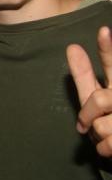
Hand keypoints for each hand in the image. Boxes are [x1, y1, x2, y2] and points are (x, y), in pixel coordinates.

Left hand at [66, 26, 111, 156]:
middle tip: (87, 124)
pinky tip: (111, 147)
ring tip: (109, 136)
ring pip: (100, 127)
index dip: (108, 49)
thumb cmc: (110, 120)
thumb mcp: (94, 97)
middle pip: (100, 100)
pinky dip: (104, 150)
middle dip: (87, 116)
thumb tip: (72, 46)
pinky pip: (107, 145)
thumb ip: (84, 74)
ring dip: (98, 137)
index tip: (103, 30)